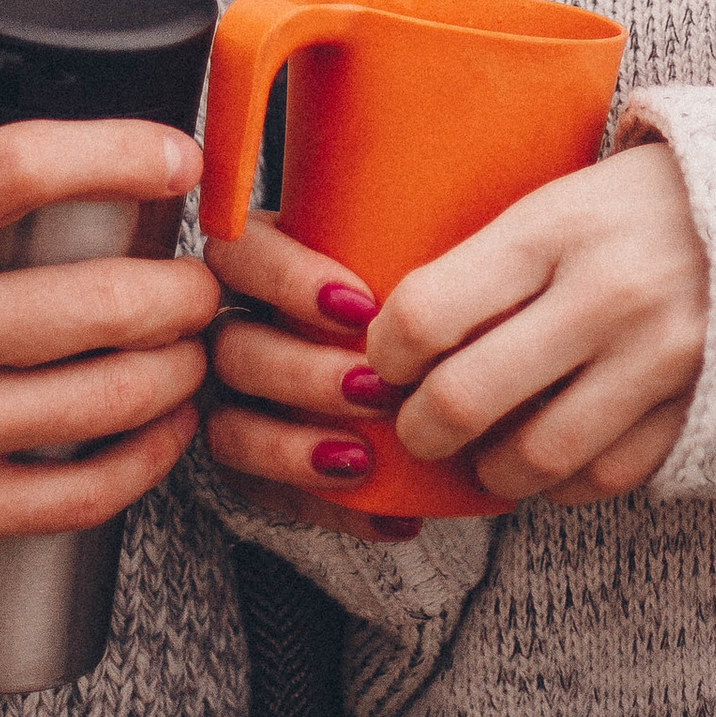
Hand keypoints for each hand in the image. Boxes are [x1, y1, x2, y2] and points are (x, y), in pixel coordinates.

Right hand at [0, 81, 217, 582]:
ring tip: (193, 347)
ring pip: (101, 398)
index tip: (177, 157)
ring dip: (177, 370)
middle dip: (180, 288)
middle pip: (93, 299)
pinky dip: (142, 461)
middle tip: (201, 276)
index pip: (18, 167)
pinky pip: (73, 494)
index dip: (118, 152)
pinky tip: (162, 431)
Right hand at [202, 219, 427, 533]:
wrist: (416, 364)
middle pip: (235, 350)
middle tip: (375, 390)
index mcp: (256, 262)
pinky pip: (271, 499)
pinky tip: (397, 517)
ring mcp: (230, 402)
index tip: (364, 307)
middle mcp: (229, 329)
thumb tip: (486, 199)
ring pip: (230, 430)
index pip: (241, 252)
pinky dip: (337, 511)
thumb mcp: (403, 247)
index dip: (288, 279)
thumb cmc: (408, 286)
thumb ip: (414, 231)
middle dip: (306, 373)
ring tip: (363, 460)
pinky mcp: (246, 469)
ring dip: (294, 450)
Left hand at [212, 145, 709, 513]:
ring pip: (532, 457)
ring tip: (480, 452)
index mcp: (556, 227)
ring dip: (488, 469)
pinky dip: (561, 483)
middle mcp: (604, 295)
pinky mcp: (696, 409)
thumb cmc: (646, 202)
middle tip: (416, 423)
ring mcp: (657, 360)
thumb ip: (493, 261)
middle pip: (466, 399)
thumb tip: (404, 334)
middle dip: (420, 427)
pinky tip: (550, 457)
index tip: (384, 360)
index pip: (428, 312)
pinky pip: (602, 478)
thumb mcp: (563, 200)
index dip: (385, 353)